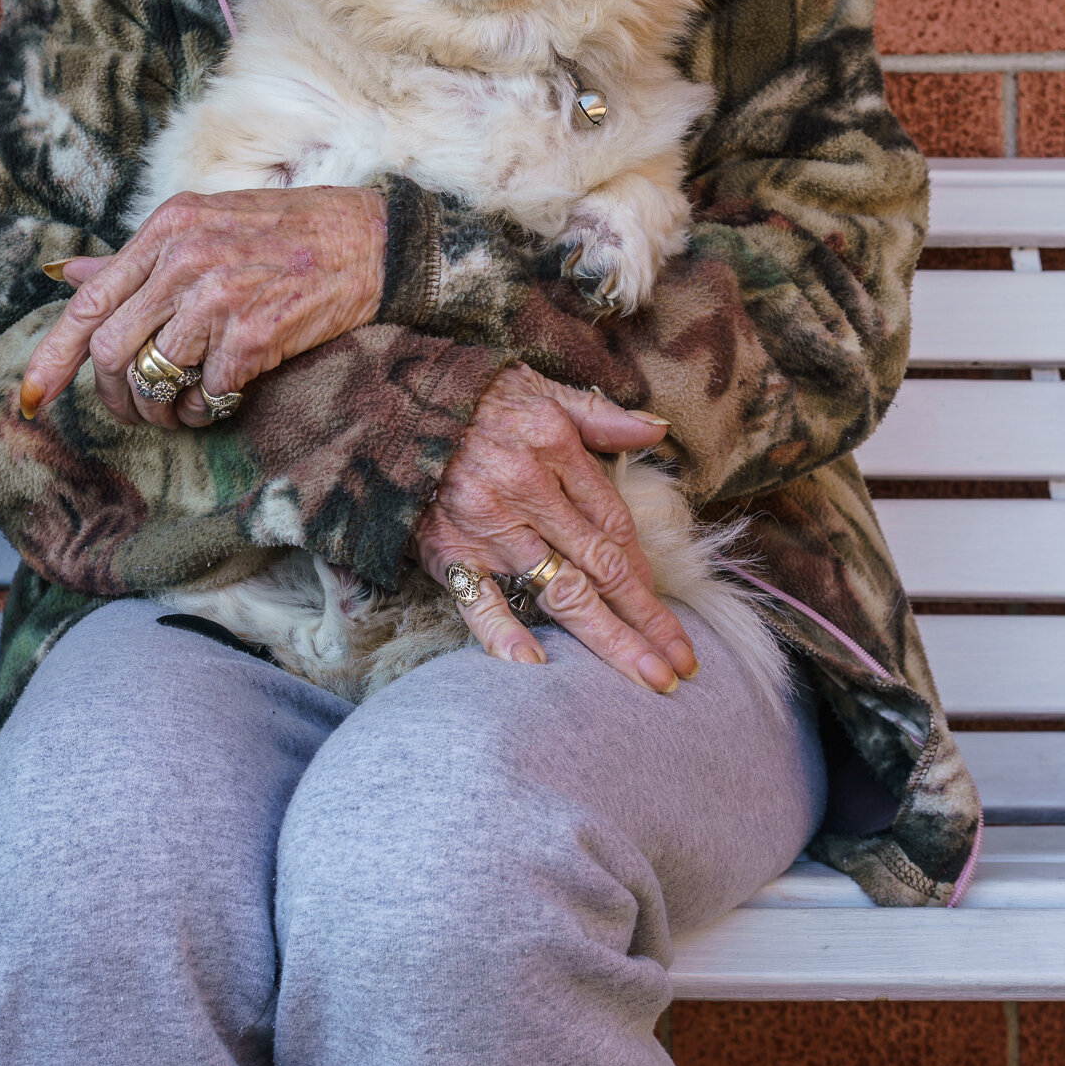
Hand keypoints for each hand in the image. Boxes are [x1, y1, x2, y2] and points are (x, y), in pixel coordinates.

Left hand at [18, 186, 386, 429]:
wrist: (367, 241)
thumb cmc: (286, 233)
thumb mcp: (203, 224)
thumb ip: (136, 257)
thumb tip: (68, 276)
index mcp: (165, 229)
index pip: (87, 303)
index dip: (51, 358)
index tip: (31, 398)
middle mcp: (184, 259)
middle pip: (111, 351)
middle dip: (115, 396)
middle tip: (136, 410)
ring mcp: (218, 297)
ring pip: (155, 378)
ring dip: (162, 410)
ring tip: (184, 407)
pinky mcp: (253, 334)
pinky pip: (205, 394)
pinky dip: (205, 409)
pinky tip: (222, 399)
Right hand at [412, 363, 696, 694]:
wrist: (382, 402)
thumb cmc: (469, 398)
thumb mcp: (540, 387)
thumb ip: (600, 414)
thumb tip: (658, 429)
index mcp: (554, 447)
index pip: (614, 522)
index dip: (644, 570)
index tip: (666, 610)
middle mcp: (527, 489)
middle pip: (601, 566)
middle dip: (646, 620)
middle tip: (682, 665)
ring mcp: (487, 525)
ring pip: (561, 590)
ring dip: (608, 639)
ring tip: (647, 678)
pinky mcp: (447, 550)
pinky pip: (479, 600)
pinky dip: (504, 635)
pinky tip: (536, 668)